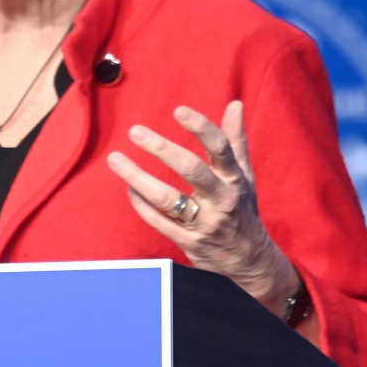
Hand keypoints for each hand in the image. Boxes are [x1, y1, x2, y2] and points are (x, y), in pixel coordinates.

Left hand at [107, 101, 301, 317]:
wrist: (252, 263)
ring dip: (138, 178)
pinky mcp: (189, 242)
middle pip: (191, 170)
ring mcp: (204, 223)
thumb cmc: (243, 211)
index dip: (200, 128)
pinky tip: (128, 188)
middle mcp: (221, 199)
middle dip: (162, 149)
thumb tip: (235, 104)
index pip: (220, 148)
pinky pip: (159, 221)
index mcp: (234, 179)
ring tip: (115, 159)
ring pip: (168, 198)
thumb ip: (237, 140)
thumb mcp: (245, 177)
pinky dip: (141, 204)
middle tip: (135, 131)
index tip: (178, 111)